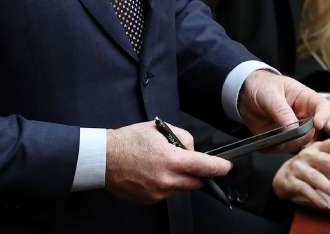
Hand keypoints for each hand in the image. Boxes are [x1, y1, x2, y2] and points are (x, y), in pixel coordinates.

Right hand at [105, 121, 231, 202]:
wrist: (104, 158)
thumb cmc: (128, 141)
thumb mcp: (159, 129)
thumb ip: (182, 138)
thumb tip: (192, 150)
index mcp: (170, 159)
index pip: (205, 167)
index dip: (219, 167)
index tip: (225, 167)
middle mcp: (166, 179)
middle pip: (197, 183)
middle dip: (200, 174)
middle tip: (193, 165)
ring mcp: (158, 192)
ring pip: (182, 189)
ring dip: (182, 179)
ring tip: (165, 164)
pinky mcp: (151, 199)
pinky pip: (168, 193)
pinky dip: (167, 184)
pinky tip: (154, 173)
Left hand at [237, 70, 329, 139]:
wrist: (245, 95)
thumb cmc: (262, 87)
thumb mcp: (270, 94)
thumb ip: (282, 110)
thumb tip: (293, 129)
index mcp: (306, 99)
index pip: (323, 108)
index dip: (324, 117)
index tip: (318, 124)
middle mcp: (304, 117)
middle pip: (314, 132)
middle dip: (301, 137)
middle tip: (286, 134)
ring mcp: (294, 131)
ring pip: (299, 144)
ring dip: (286, 144)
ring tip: (272, 135)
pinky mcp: (283, 140)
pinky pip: (284, 149)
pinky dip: (275, 148)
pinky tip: (267, 139)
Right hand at [271, 137, 329, 208]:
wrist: (282, 178)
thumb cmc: (308, 172)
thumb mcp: (324, 169)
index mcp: (319, 148)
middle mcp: (308, 155)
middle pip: (329, 161)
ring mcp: (298, 167)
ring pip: (316, 177)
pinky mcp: (290, 180)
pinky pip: (304, 189)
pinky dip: (315, 197)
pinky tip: (324, 204)